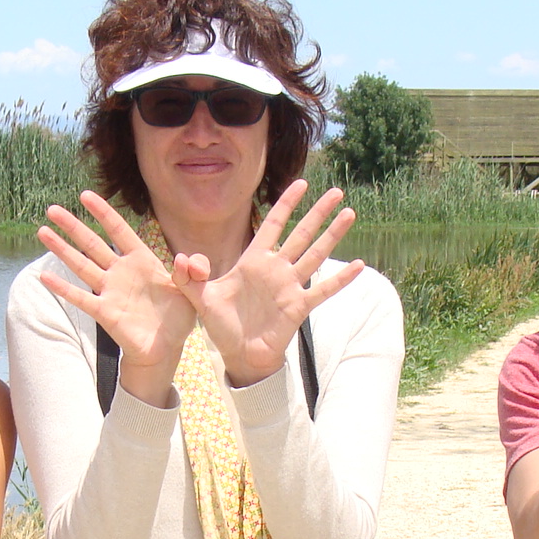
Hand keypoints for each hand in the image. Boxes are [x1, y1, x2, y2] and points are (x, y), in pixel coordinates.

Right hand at [37, 192, 196, 367]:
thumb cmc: (178, 317)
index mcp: (142, 261)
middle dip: (73, 226)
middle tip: (52, 209)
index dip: (103, 212)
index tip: (85, 195)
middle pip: (92, 244)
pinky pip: (81, 297)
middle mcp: (121, 272)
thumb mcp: (192, 289)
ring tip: (42, 231)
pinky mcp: (105, 312)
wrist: (166, 348)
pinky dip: (63, 288)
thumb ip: (192, 271)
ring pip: (81, 265)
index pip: (119, 231)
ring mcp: (110, 291)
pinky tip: (45, 276)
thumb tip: (186, 259)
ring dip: (62, 249)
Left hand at [173, 181, 364, 387]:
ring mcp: (290, 287)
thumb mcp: (199, 299)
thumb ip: (188, 277)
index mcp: (254, 261)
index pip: (273, 225)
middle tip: (336, 191)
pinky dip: (340, 278)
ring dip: (332, 235)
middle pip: (301, 233)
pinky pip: (323, 290)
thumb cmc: (223, 325)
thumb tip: (179, 258)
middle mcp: (276, 269)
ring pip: (315, 254)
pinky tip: (358, 265)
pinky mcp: (298, 307)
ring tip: (349, 213)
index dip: (286, 204)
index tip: (301, 183)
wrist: (239, 354)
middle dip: (318, 212)